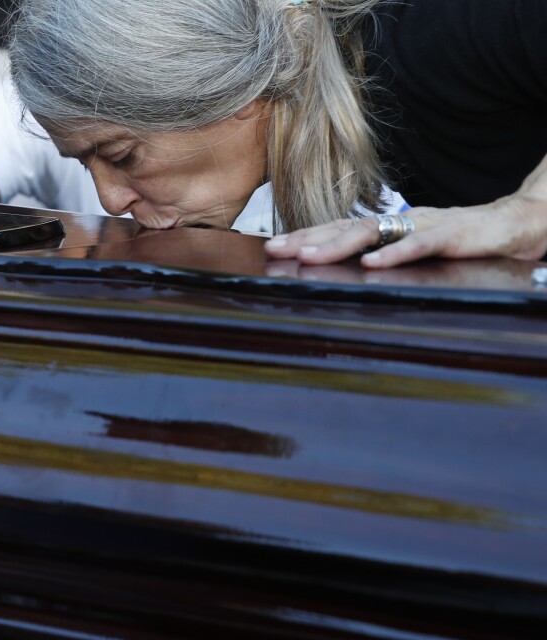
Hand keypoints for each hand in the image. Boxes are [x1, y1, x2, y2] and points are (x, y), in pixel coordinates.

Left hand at [265, 154, 546, 267]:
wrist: (513, 224)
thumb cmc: (458, 240)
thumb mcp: (411, 249)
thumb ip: (381, 256)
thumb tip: (346, 271)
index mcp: (387, 226)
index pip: (337, 229)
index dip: (305, 236)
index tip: (273, 247)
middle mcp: (398, 220)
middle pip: (344, 228)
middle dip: (307, 239)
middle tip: (275, 250)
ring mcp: (422, 225)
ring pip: (373, 232)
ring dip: (336, 245)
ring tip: (308, 256)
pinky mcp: (450, 236)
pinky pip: (418, 244)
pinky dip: (393, 254)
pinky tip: (371, 264)